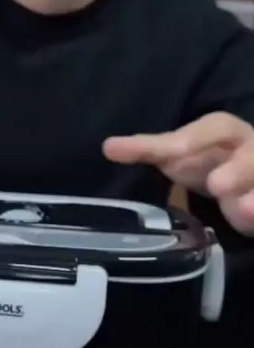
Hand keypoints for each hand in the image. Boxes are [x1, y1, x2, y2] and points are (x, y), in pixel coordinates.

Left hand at [103, 112, 253, 234]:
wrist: (242, 182)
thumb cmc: (207, 162)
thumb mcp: (178, 155)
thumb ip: (147, 150)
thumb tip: (107, 147)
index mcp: (226, 132)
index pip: (215, 127)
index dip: (193, 139)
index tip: (171, 153)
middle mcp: (250, 150)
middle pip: (250, 154)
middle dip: (237, 168)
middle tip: (217, 185)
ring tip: (243, 210)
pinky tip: (249, 220)